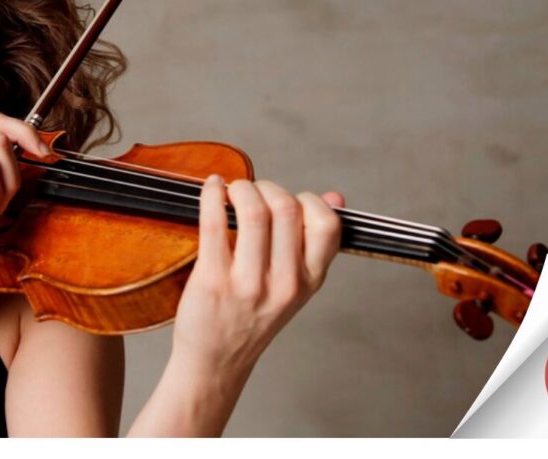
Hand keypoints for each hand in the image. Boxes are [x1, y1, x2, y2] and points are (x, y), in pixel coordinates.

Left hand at [171, 176, 343, 376]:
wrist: (216, 360)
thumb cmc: (252, 317)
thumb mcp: (295, 285)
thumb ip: (315, 242)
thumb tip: (335, 197)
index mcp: (310, 281)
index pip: (327, 225)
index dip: (308, 200)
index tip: (289, 200)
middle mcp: (285, 283)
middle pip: (287, 208)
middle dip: (267, 187)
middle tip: (252, 192)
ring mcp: (249, 283)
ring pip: (254, 211)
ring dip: (241, 188)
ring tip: (232, 192)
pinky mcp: (213, 281)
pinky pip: (214, 222)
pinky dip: (212, 195)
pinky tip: (212, 189)